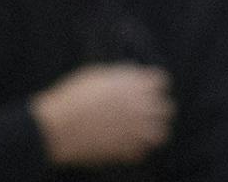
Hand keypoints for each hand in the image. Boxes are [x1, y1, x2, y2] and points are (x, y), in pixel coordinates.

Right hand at [30, 64, 173, 166]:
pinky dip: (138, 145)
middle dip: (156, 105)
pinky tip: (122, 139)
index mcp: (133, 85)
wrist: (60, 128)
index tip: (145, 85)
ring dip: (152, 127)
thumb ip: (119, 78)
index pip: (160, 81)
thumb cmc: (72, 97)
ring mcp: (141, 132)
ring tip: (136, 126)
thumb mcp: (93, 76)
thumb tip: (132, 79)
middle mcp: (143, 107)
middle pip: (166, 107)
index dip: (152, 82)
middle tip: (142, 106)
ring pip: (162, 131)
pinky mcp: (134, 151)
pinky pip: (145, 148)